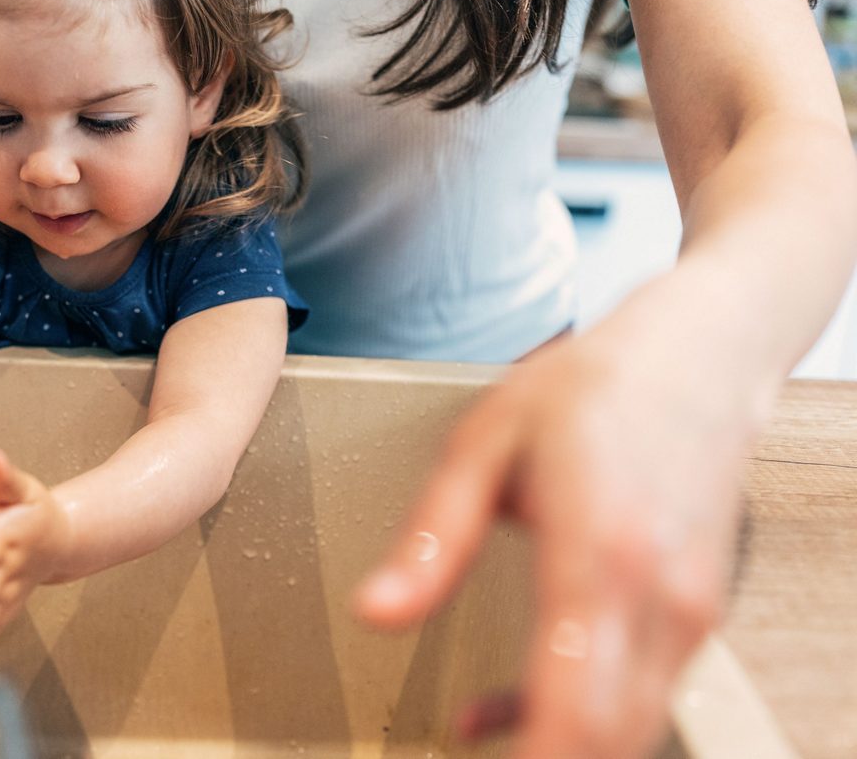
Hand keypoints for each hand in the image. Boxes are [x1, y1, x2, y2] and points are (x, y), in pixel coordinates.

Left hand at [355, 331, 753, 757]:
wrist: (697, 355)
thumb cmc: (592, 388)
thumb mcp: (485, 444)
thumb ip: (431, 537)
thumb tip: (376, 612)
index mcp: (600, 554)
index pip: (574, 706)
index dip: (530, 757)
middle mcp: (659, 595)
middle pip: (609, 739)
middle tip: (471, 750)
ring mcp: (690, 609)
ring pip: (628, 728)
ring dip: (557, 745)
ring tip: (477, 733)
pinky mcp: (697, 610)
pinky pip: (641, 693)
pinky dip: (584, 718)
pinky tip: (514, 709)